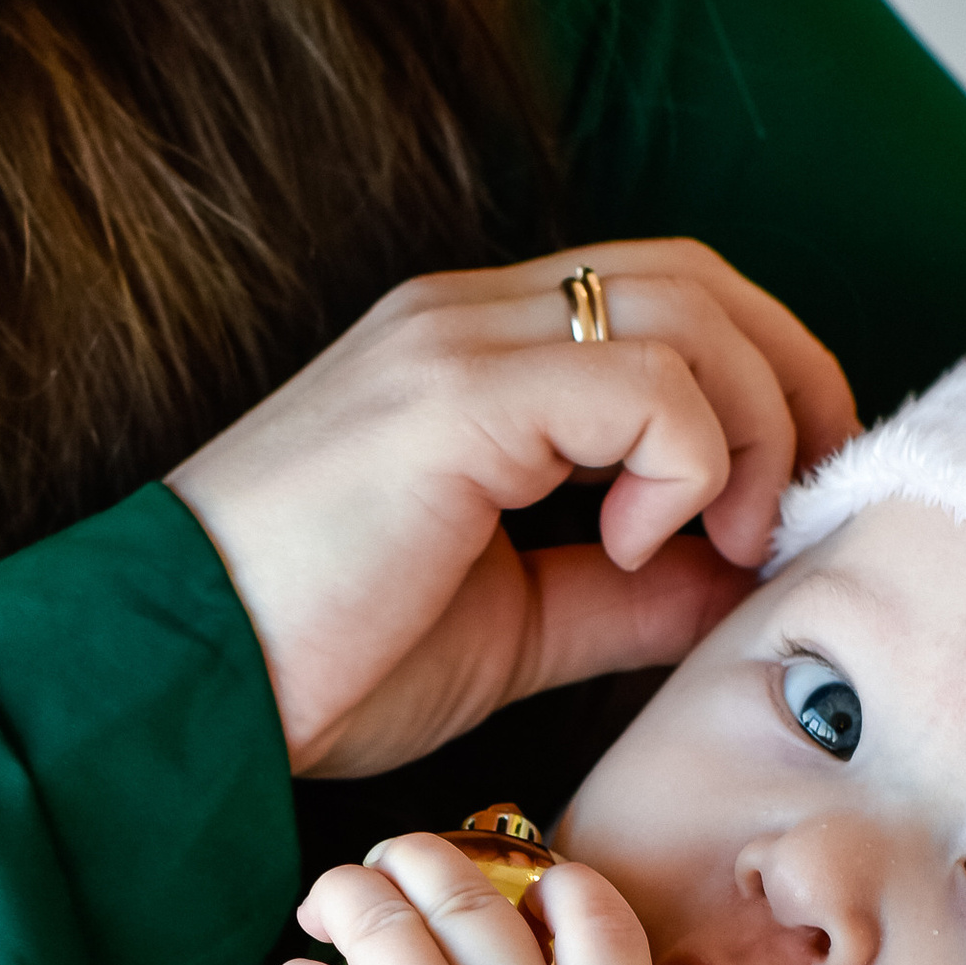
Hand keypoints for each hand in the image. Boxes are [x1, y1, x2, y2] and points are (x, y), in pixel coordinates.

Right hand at [166, 246, 855, 776]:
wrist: (173, 685)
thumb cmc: (315, 663)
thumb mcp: (514, 625)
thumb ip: (627, 591)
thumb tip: (739, 578)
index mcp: (473, 355)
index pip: (667, 297)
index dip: (764, 382)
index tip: (784, 506)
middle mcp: (467, 318)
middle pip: (701, 279)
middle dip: (791, 386)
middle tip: (792, 515)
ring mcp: (458, 344)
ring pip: (691, 311)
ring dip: (748, 429)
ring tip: (718, 544)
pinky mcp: (455, 398)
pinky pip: (641, 381)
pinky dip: (686, 460)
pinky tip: (633, 544)